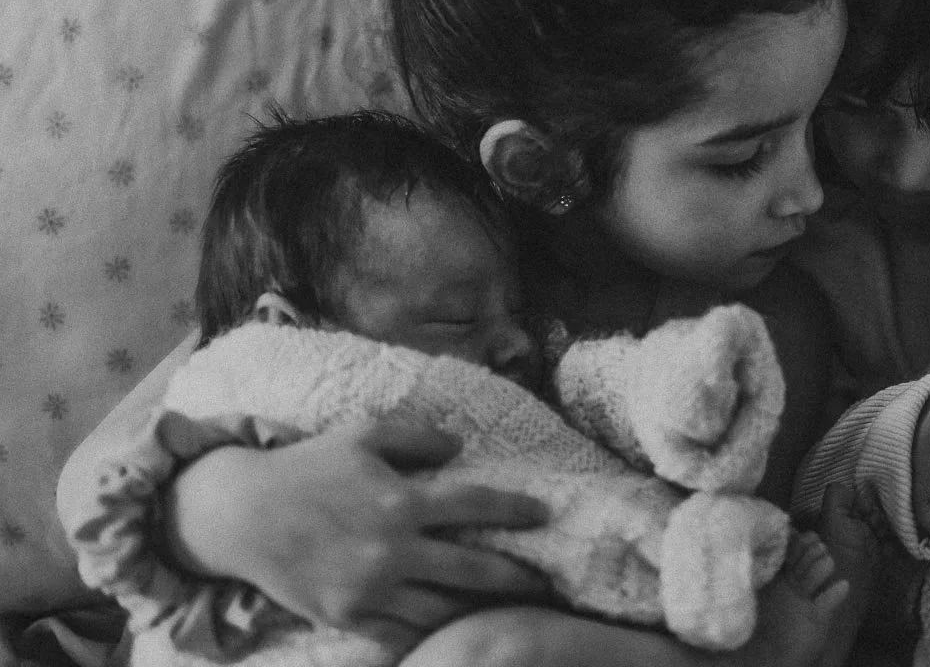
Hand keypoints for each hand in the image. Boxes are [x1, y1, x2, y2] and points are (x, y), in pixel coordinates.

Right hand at [166, 416, 551, 644]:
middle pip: (474, 570)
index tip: (545, 513)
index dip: (516, 509)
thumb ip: (416, 437)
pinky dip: (432, 633)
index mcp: (401, 501)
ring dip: (480, 611)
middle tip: (547, 582)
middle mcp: (392, 549)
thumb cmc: (307, 467)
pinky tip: (455, 631)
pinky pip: (402, 634)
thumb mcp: (362, 434)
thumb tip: (459, 447)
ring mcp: (370, 589)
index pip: (475, 505)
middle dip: (518, 577)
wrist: (241, 514)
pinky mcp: (347, 617)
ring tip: (509, 610)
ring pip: (443, 611)